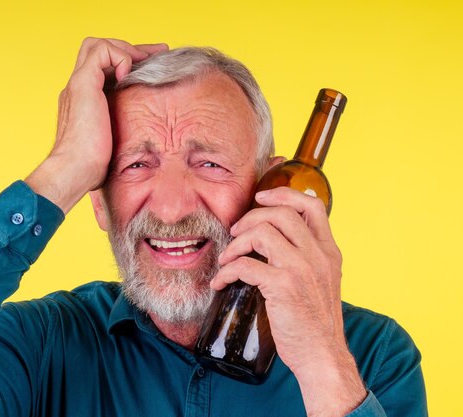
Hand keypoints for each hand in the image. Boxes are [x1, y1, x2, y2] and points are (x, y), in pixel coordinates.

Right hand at [26, 38, 167, 212]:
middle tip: (157, 53)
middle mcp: (78, 87)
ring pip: (97, 45)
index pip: (102, 68)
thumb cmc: (90, 167)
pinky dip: (120, 57)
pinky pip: (102, 51)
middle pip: (97, 50)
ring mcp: (78, 83)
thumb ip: (119, 133)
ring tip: (145, 62)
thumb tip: (142, 144)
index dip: (126, 63)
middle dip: (129, 48)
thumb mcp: (110, 144)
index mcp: (83, 100)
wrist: (73, 170)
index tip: (152, 66)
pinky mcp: (84, 83)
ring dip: (125, 49)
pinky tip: (129, 76)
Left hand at [211, 187, 365, 415]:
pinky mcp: (283, 287)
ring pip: (262, 233)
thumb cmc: (316, 322)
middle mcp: (318, 255)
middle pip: (281, 213)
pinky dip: (227, 270)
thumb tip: (278, 243)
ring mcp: (301, 269)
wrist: (322, 355)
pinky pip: (246, 265)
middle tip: (236, 232)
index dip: (284, 194)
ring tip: (227, 258)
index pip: (313, 206)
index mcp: (329, 251)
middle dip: (251, 217)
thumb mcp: (322, 282)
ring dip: (236, 243)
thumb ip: (308, 259)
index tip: (261, 198)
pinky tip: (221, 281)